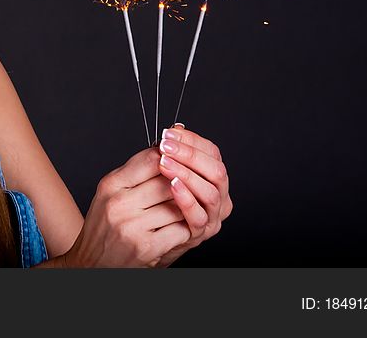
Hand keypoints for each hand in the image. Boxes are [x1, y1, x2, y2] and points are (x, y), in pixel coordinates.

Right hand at [62, 147, 191, 267]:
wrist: (91, 263)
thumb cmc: (104, 225)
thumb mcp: (111, 192)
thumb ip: (135, 172)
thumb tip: (165, 149)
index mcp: (111, 185)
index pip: (150, 159)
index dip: (171, 157)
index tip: (179, 159)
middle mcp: (119, 204)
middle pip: (167, 181)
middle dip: (183, 183)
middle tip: (191, 184)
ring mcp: (133, 227)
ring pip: (177, 205)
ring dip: (187, 207)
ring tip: (186, 206)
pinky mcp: (147, 247)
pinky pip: (180, 229)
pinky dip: (185, 228)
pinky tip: (180, 226)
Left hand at [152, 124, 232, 266]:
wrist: (147, 236)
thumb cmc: (156, 201)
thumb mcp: (163, 173)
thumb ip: (171, 154)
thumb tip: (174, 129)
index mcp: (212, 177)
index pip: (211, 152)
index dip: (192, 140)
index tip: (169, 133)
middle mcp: (219, 196)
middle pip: (216, 170)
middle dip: (190, 155)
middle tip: (165, 146)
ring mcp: (211, 216)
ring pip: (210, 192)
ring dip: (187, 175)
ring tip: (165, 163)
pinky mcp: (199, 234)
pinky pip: (198, 216)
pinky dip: (187, 199)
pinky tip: (172, 186)